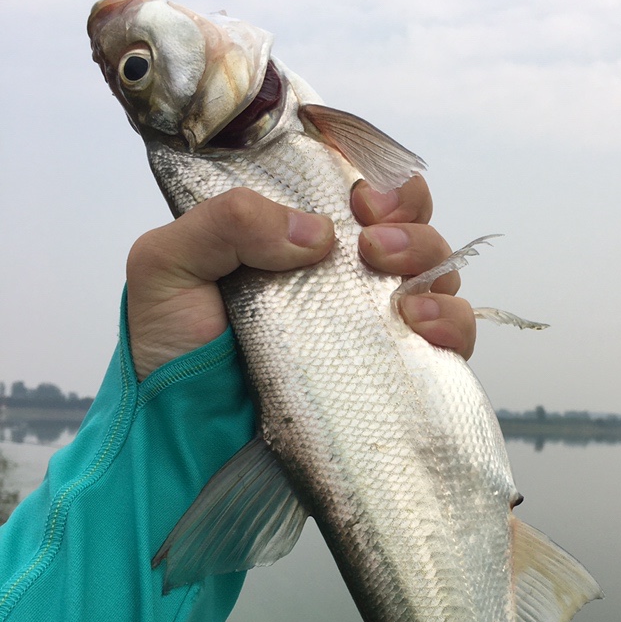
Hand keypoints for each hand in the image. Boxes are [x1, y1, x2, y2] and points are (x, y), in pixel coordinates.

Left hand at [126, 175, 475, 380]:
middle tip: (372, 243)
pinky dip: (451, 323)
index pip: (356, 188)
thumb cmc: (171, 353)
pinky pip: (450, 338)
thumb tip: (319, 234)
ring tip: (396, 287)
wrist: (185, 441)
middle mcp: (342, 276)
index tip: (360, 196)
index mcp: (294, 237)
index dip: (375, 179)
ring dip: (430, 264)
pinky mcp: (395, 373)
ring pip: (437, 271)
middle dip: (408, 219)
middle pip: (409, 223)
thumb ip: (227, 222)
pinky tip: (419, 326)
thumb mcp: (167, 266)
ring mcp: (371, 324)